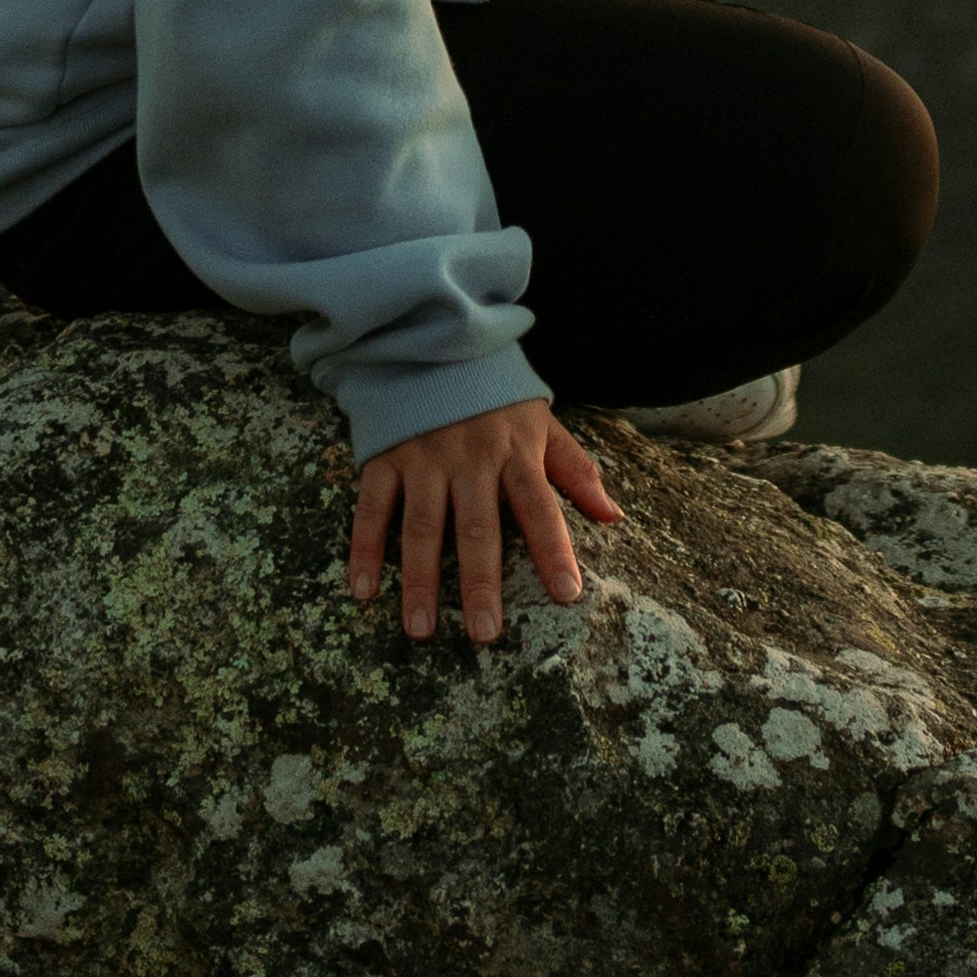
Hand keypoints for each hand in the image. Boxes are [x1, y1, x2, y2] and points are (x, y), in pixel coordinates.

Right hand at [349, 399, 620, 647]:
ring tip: (421, 628)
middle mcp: (470, 457)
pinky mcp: (385, 456)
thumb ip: (575, 470)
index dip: (554, 549)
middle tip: (484, 632)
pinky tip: (363, 590)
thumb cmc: (495, 397)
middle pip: (478, 526)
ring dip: (420, 579)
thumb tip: (614, 516)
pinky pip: (373, 507)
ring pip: (423, 525)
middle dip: (481, 582)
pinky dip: (365, 548)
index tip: (567, 594)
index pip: (540, 506)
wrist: (432, 343)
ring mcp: (424, 457)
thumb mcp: (542, 422)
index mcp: (515, 450)